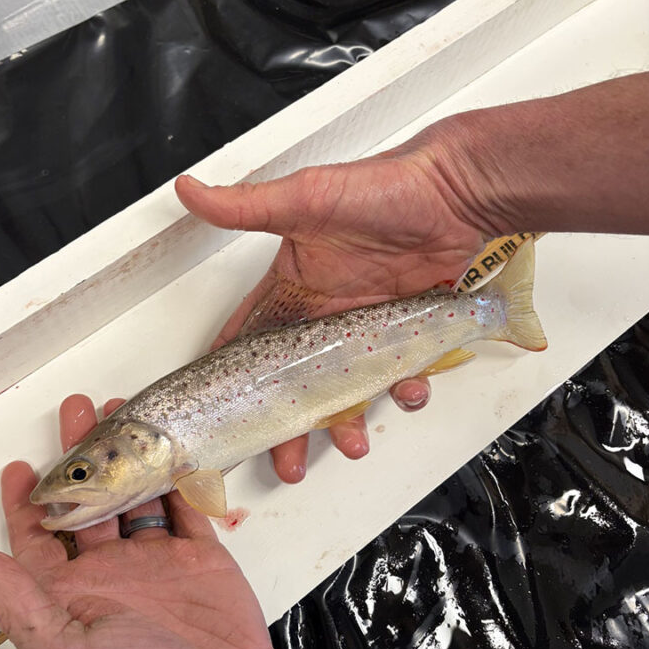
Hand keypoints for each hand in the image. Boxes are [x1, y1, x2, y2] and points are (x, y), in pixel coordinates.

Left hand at [0, 394, 292, 648]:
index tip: (19, 468)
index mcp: (71, 598)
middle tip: (79, 411)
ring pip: (134, 495)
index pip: (37, 540)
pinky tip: (168, 448)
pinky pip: (184, 506)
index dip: (26, 502)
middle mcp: (111, 575)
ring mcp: (157, 563)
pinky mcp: (200, 556)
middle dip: (80, 457)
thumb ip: (23, 603)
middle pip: (88, 502)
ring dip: (127, 457)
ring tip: (122, 415)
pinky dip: (176, 476)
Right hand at [176, 117, 494, 482]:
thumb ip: (246, 207)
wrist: (458, 190)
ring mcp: (368, 326)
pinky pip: (401, 375)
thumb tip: (190, 190)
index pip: (251, 336)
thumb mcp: (306, 198)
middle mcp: (326, 313)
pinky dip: (405, 391)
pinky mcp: (408, 332)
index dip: (237, 374)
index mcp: (294, 287)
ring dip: (347, 423)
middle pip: (297, 382)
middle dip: (290, 426)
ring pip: (349, 388)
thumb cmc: (383, 187)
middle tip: (285, 461)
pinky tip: (407, 392)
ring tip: (351, 443)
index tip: (224, 412)